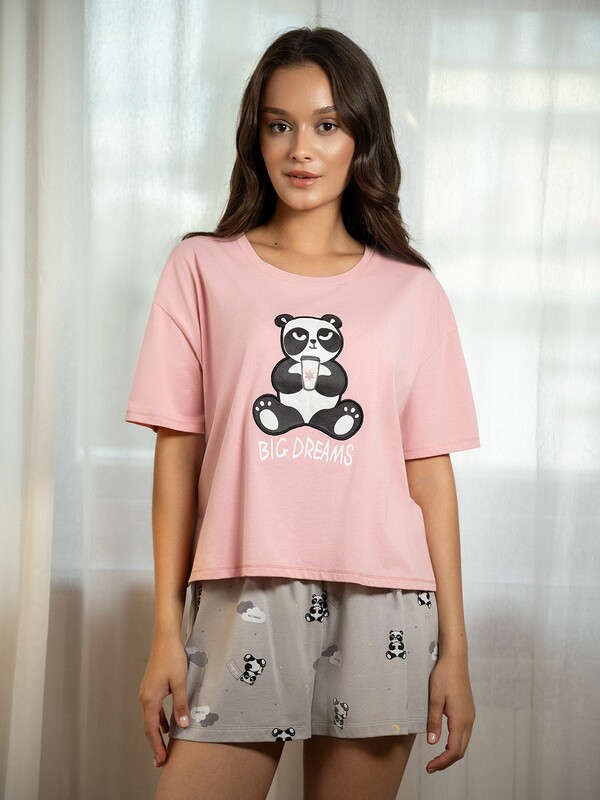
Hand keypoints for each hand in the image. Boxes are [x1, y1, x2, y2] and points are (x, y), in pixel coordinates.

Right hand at [138, 633, 190, 767]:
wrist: (165, 638)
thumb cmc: (172, 657)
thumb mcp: (180, 681)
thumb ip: (181, 704)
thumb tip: (181, 725)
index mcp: (150, 699)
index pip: (151, 730)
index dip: (156, 746)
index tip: (161, 760)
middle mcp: (144, 697)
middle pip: (148, 727)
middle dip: (154, 745)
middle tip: (161, 761)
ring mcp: (146, 692)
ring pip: (149, 719)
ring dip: (155, 734)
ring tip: (162, 748)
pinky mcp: (150, 687)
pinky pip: (152, 710)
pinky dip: (157, 721)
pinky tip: (164, 726)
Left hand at [425, 654, 474, 772]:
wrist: (455, 659)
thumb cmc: (443, 676)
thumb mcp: (434, 697)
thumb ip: (434, 721)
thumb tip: (433, 743)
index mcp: (460, 720)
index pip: (454, 750)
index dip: (442, 762)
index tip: (429, 767)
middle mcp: (468, 720)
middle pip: (460, 750)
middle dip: (446, 761)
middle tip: (431, 766)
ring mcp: (470, 715)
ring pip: (463, 742)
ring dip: (451, 753)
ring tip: (436, 757)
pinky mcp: (468, 710)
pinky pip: (464, 733)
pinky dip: (455, 743)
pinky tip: (445, 741)